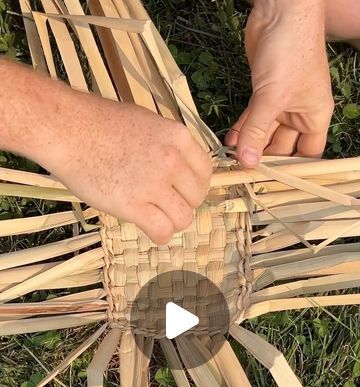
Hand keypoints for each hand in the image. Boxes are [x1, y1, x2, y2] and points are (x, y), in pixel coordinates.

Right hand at [47, 96, 211, 243]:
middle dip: (182, 204)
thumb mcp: (147, 122)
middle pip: (196, 198)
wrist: (68, 130)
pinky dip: (159, 235)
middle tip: (163, 204)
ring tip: (155, 216)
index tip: (180, 190)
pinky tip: (148, 228)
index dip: (193, 185)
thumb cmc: (99, 123)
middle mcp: (171, 161)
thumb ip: (168, 145)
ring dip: (171, 222)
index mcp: (178, 137)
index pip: (205, 172)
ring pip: (183, 218)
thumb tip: (180, 169)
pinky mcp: (133, 206)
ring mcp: (153, 184)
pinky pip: (162, 232)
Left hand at [225, 0, 333, 166]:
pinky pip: (253, 117)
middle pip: (283, 146)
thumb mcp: (272, 98)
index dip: (292, 169)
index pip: (307, 154)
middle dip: (263, 158)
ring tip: (230, 159)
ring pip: (265, 132)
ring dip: (248, 143)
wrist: (280, 12)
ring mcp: (282, 102)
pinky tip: (228, 140)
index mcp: (314, 116)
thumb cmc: (290, 52)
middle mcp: (300, 112)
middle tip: (242, 173)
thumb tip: (247, 161)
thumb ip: (256, 131)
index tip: (269, 181)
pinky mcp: (264, 91)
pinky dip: (242, 127)